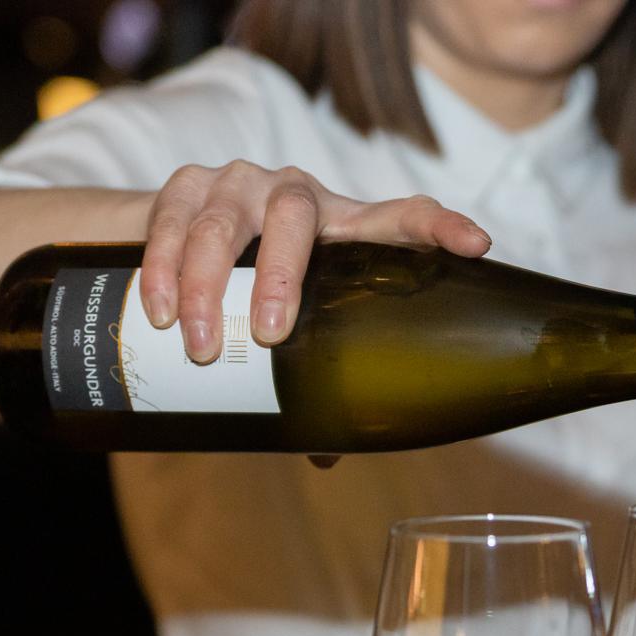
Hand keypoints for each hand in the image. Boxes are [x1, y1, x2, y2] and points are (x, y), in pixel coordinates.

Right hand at [137, 161, 491, 362]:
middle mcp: (296, 193)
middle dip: (279, 275)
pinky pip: (171, 221)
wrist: (167, 235)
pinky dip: (163, 271)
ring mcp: (238, 184)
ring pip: (222, 224)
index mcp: (343, 227)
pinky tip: (158, 313)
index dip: (440, 228)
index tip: (477, 247)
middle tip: (268, 335)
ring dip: (206, 288)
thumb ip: (313, 373)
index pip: (401, 217)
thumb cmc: (254, 288)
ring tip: (200, 347)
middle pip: (294, 217)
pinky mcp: (184, 184)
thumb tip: (325, 451)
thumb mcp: (294, 320)